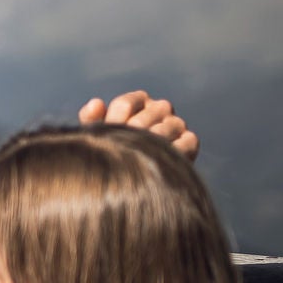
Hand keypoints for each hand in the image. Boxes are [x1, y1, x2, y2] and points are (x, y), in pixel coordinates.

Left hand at [78, 90, 197, 158]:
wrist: (134, 180)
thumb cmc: (114, 152)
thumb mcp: (100, 137)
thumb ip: (92, 119)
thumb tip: (97, 102)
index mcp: (137, 101)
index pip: (125, 104)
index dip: (115, 121)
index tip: (110, 135)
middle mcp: (160, 108)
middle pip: (147, 115)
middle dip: (134, 133)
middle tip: (126, 150)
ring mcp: (176, 124)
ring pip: (168, 127)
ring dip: (154, 142)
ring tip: (142, 156)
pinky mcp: (189, 142)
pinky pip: (188, 141)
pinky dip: (176, 149)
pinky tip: (163, 158)